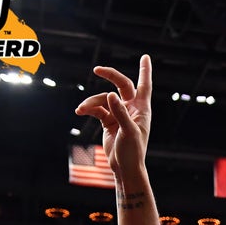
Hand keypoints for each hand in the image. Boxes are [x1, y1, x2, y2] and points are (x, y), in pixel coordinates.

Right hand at [75, 55, 152, 183]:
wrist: (124, 167)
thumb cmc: (133, 151)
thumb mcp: (128, 132)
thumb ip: (120, 113)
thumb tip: (110, 94)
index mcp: (142, 109)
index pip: (144, 85)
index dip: (145, 71)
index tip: (145, 57)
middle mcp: (132, 108)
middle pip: (122, 85)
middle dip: (110, 76)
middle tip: (97, 70)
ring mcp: (119, 114)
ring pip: (104, 99)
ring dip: (92, 102)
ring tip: (81, 108)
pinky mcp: (109, 121)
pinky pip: (97, 109)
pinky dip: (88, 109)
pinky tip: (80, 111)